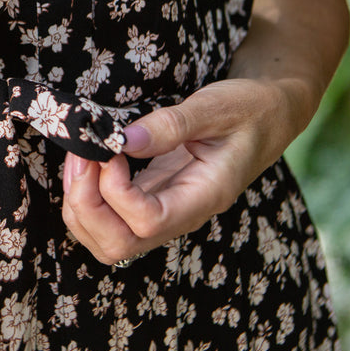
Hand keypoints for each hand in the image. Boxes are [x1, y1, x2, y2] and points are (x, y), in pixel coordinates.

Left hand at [61, 78, 308, 264]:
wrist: (269, 115)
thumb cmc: (250, 109)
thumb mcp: (217, 106)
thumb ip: (172, 124)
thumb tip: (123, 139)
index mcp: (204, 197)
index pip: (148, 221)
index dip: (115, 191)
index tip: (109, 149)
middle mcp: (182, 215)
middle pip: (118, 245)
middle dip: (86, 205)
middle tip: (83, 156)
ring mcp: (164, 212)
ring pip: (107, 239)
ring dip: (80, 204)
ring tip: (81, 156)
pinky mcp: (151, 199)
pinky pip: (109, 219)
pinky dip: (86, 197)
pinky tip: (87, 163)